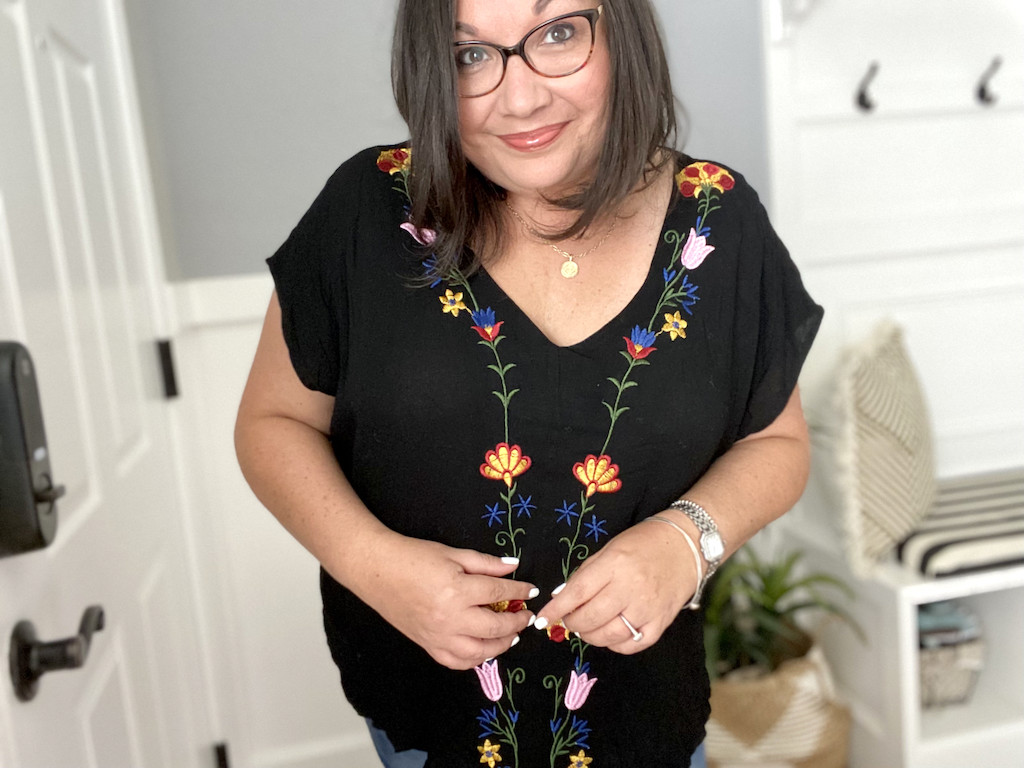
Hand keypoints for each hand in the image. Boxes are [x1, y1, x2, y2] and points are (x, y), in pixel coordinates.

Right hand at [350, 533, 538, 669]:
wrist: (376, 570)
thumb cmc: (412, 556)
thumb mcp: (452, 553)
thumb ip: (485, 563)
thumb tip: (512, 567)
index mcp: (456, 590)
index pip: (498, 592)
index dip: (519, 590)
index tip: (530, 590)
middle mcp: (449, 618)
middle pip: (494, 627)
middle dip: (516, 622)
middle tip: (526, 616)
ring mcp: (437, 636)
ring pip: (479, 652)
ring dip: (501, 645)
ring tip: (511, 635)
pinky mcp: (427, 645)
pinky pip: (456, 662)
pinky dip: (475, 659)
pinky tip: (484, 649)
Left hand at [533, 519, 697, 653]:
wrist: (685, 546)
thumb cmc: (642, 544)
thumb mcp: (609, 549)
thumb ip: (586, 574)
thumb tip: (561, 598)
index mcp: (614, 564)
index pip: (577, 592)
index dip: (556, 609)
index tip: (542, 619)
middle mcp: (631, 587)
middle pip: (591, 617)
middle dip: (572, 624)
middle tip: (569, 620)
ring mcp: (648, 607)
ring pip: (609, 635)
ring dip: (590, 636)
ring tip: (587, 628)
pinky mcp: (662, 622)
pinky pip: (633, 645)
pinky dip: (615, 645)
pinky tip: (610, 635)